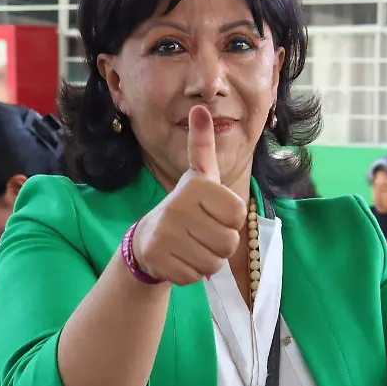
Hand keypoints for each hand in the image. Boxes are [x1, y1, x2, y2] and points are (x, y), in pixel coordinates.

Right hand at [130, 106, 247, 285]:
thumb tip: (200, 109)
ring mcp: (166, 233)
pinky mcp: (158, 258)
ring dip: (207, 261)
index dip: (231, 221)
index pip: (238, 216)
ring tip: (191, 247)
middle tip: (202, 235)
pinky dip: (191, 274)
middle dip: (220, 245)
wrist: (148, 238)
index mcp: (196, 185)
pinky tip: (179, 259)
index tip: (213, 214)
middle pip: (229, 242)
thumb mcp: (199, 176)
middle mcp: (178, 206)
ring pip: (213, 263)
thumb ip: (203, 146)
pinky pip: (195, 277)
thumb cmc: (186, 207)